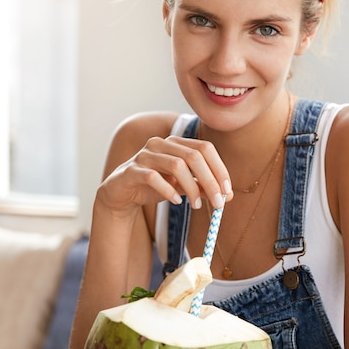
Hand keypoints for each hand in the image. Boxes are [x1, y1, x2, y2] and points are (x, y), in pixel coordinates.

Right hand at [96, 135, 232, 216]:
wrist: (121, 194)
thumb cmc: (155, 187)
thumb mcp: (183, 187)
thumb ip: (203, 188)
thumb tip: (227, 196)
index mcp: (176, 143)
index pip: (205, 148)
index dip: (219, 169)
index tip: (227, 191)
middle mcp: (161, 144)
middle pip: (193, 156)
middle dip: (210, 180)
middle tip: (218, 202)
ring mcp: (145, 154)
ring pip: (176, 165)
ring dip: (191, 187)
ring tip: (197, 205)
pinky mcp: (132, 170)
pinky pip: (153, 177)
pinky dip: (168, 190)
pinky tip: (176, 201)